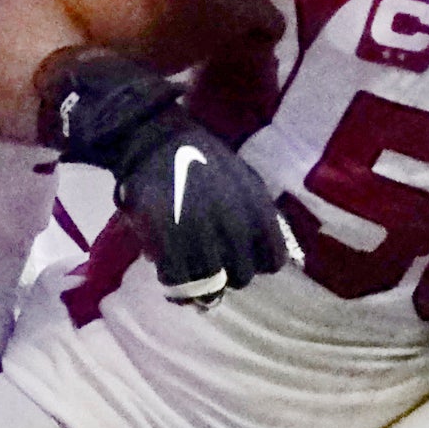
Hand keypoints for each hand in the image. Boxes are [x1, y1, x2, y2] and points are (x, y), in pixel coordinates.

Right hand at [40, 52, 297, 302]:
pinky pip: (177, 279)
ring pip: (210, 284)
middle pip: (242, 276)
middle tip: (213, 267)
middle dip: (228, 276)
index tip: (242, 259)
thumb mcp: (245, 181)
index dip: (257, 264)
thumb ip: (258, 218)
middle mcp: (234, 223)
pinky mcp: (166, 238)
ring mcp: (200, 232)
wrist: (155, 140)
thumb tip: (268, 258)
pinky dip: (175, 285)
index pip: (273, 260)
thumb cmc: (203, 160)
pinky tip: (172, 279)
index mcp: (257, 208)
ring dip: (201, 287)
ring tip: (191, 281)